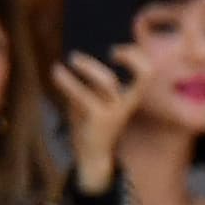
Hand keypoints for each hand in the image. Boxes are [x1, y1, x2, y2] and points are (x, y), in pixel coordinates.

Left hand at [47, 49, 144, 191]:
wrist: (91, 154)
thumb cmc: (90, 122)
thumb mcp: (93, 98)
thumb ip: (91, 80)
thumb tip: (76, 56)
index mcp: (132, 96)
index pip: (148, 72)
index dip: (137, 56)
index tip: (116, 50)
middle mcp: (129, 102)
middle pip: (145, 75)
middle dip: (132, 57)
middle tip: (110, 50)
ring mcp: (116, 111)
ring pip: (108, 81)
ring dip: (89, 66)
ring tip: (72, 59)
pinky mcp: (99, 119)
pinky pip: (83, 95)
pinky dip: (68, 81)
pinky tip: (56, 71)